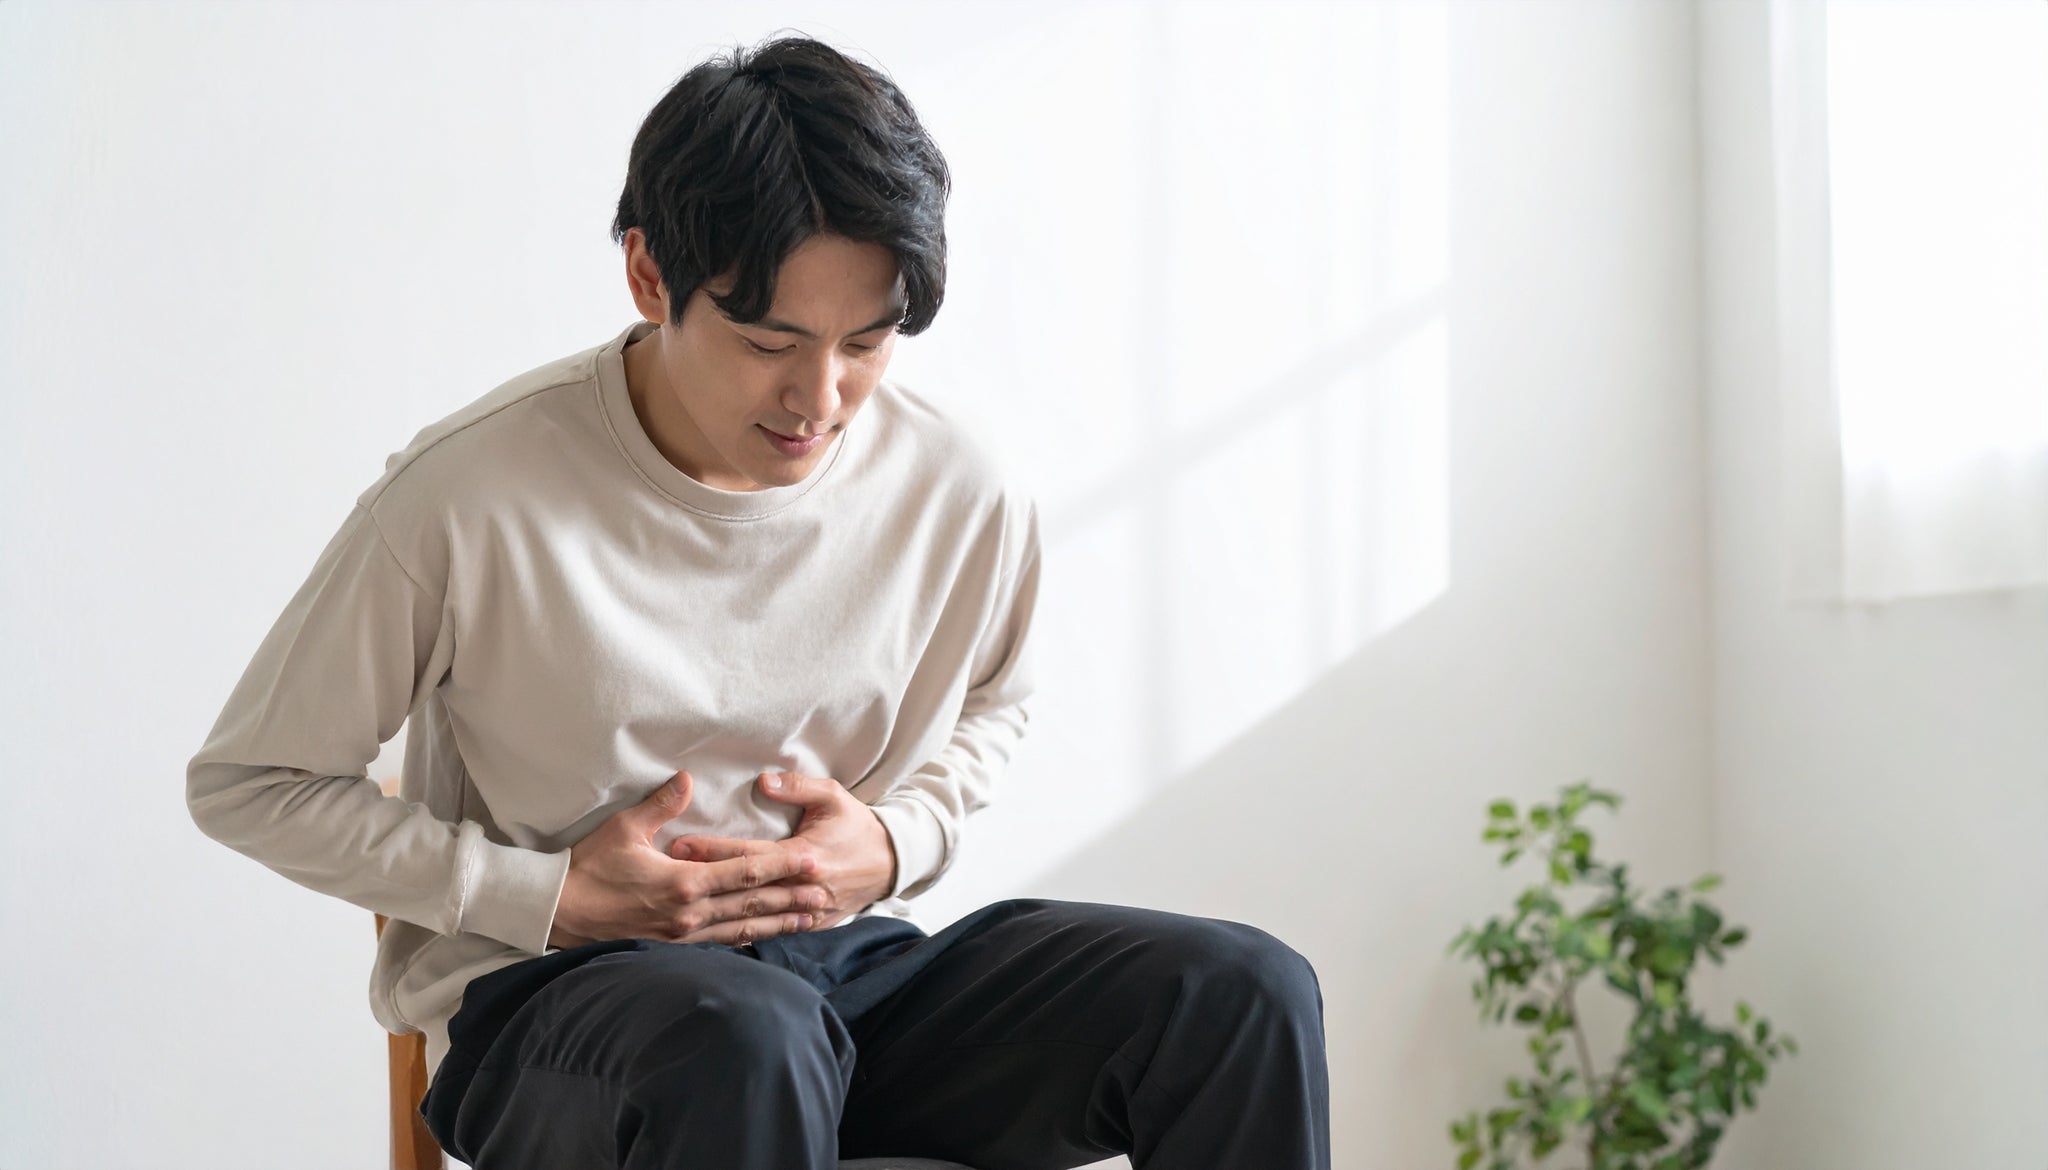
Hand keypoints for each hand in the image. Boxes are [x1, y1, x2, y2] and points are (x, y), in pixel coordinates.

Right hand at [548, 770, 829, 948]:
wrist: (560, 912)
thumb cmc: (590, 868)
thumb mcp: (624, 829)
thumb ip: (661, 805)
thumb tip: (686, 778)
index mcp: (684, 882)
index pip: (745, 872)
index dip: (782, 867)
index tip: (812, 861)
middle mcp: (690, 913)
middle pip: (753, 903)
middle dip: (792, 897)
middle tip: (827, 892)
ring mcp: (683, 935)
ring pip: (742, 928)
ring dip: (778, 922)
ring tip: (809, 919)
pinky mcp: (673, 947)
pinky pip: (720, 943)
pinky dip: (747, 938)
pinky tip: (764, 936)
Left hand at [667, 771, 896, 930]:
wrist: (891, 862)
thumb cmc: (857, 825)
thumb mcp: (834, 796)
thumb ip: (798, 788)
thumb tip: (763, 781)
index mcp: (805, 855)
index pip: (748, 855)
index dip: (712, 850)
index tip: (678, 845)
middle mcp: (802, 888)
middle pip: (743, 888)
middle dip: (703, 882)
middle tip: (665, 877)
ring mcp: (807, 913)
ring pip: (753, 917)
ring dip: (716, 910)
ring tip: (680, 905)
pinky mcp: (811, 926)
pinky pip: (771, 933)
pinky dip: (742, 932)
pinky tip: (713, 933)